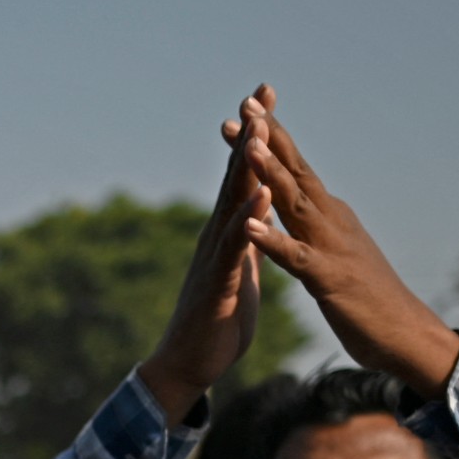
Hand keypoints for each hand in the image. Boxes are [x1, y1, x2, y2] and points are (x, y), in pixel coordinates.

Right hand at [138, 87, 274, 424]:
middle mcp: (216, 235)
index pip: (245, 176)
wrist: (190, 364)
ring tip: (260, 130)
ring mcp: (215, 256)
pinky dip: (249, 218)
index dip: (258, 140)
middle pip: (236, 176)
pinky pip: (236, 245)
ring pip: (232, 203)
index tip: (267, 101)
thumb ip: (246, 241)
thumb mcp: (240, 272)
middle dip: (250, 134)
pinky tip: (261, 194)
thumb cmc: (216, 321)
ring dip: (246, 165)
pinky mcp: (218, 281)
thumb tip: (255, 217)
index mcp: (228, 232)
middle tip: (260, 93)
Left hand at [242, 106, 458, 397]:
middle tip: (245, 105)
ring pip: (296, 204)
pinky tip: (248, 228)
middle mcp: (332, 221)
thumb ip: (318, 225)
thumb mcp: (336, 251)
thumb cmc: (368, 297)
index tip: (244, 110)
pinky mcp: (329, 280)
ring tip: (247, 148)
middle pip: (296, 172)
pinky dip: (273, 241)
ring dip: (271, 175)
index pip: (294, 169)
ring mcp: (332, 248)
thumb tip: (307, 201)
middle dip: (270, 137)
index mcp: (329, 215)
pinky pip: (296, 258)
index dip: (270, 138)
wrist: (406, 336)